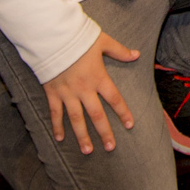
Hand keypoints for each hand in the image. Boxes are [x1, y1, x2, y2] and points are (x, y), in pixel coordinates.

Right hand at [41, 30, 140, 153]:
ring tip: (87, 151)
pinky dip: (56, 126)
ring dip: (82, 136)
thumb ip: (119, 51)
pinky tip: (59, 139)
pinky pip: (55, 113)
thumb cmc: (78, 39)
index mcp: (98, 78)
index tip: (130, 125)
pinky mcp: (52, 93)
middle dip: (104, 132)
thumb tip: (136, 55)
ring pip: (76, 119)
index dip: (123, 112)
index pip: (114, 99)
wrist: (52, 38)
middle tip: (110, 147)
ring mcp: (67, 93)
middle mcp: (84, 89)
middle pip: (96, 115)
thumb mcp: (102, 42)